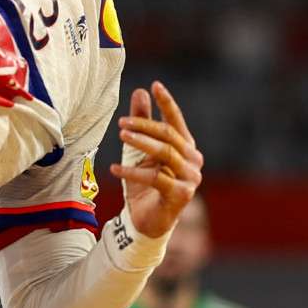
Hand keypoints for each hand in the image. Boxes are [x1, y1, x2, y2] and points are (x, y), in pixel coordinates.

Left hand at [113, 82, 202, 238]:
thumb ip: (142, 122)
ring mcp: (190, 179)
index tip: (155, 85)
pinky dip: (133, 172)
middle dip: (145, 124)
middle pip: (169, 135)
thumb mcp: (138, 151)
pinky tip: (114, 168)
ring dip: (142, 142)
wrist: (145, 222)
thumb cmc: (144, 185)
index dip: (167, 102)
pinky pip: (156, 178)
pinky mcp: (181, 195)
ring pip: (165, 153)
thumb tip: (140, 92)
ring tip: (122, 135)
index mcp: (186, 148)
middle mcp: (193, 161)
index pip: (177, 121)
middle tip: (122, 122)